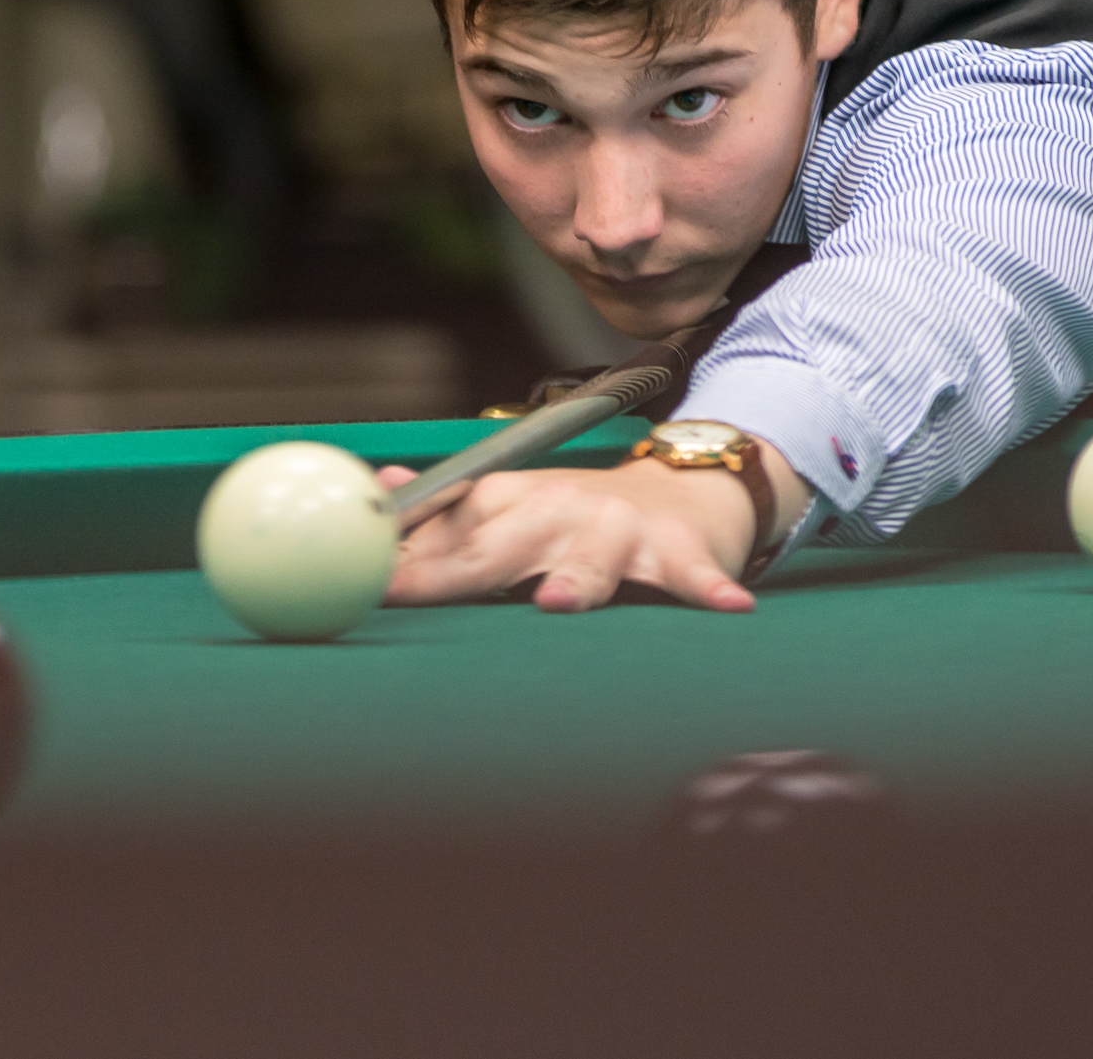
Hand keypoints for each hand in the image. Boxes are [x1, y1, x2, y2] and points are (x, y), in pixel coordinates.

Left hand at [377, 442, 806, 613]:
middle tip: (416, 592)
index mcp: (511, 498)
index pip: (446, 529)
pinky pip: (693, 577)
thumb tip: (377, 486)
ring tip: (556, 601)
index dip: (404, 559)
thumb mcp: (511, 501)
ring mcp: (620, 529)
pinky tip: (727, 607)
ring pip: (592, 559)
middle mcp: (560, 508)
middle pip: (500, 546)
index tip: (365, 584)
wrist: (688, 485)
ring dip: (575, 578)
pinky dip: (708, 591)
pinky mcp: (680, 551)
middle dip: (456, 571)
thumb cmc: (580, 513)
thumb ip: (444, 509)